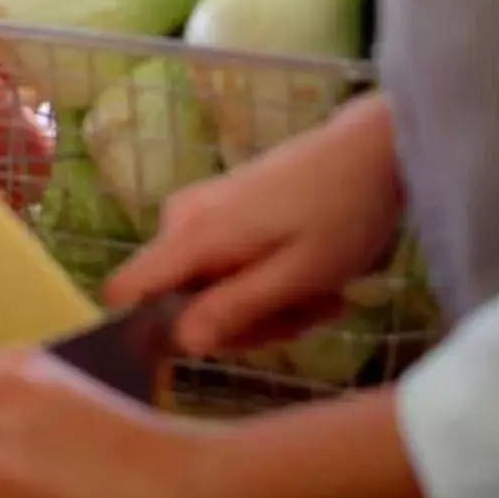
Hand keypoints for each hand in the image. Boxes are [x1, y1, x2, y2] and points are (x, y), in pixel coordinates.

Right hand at [105, 95, 405, 356]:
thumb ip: (235, 308)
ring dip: (266, 305)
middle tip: (305, 316)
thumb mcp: (296, 275)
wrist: (371, 152)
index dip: (151, 330)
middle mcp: (181, 220)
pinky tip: (311, 278)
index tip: (212, 345)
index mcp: (192, 235)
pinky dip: (267, 280)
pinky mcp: (222, 210)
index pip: (127, 288)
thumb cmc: (339, 215)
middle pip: (181, 302)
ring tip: (321, 296)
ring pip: (210, 288)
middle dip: (244, 321)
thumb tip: (182, 344)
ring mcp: (201, 212)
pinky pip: (226, 266)